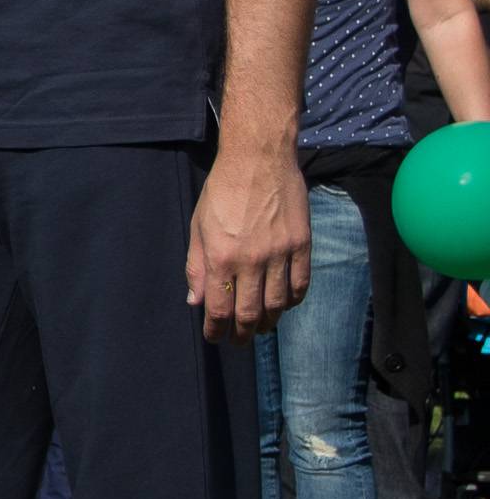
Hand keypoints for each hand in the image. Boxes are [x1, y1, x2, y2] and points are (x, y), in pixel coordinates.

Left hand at [186, 144, 309, 341]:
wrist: (258, 158)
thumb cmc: (222, 190)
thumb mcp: (198, 227)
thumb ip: (196, 267)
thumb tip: (196, 301)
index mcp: (222, 257)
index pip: (219, 309)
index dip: (216, 330)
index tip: (215, 337)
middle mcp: (252, 260)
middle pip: (251, 313)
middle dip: (242, 334)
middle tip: (239, 340)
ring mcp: (280, 253)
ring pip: (278, 304)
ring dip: (269, 322)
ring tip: (261, 327)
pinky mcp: (302, 244)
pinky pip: (301, 284)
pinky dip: (292, 301)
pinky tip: (284, 304)